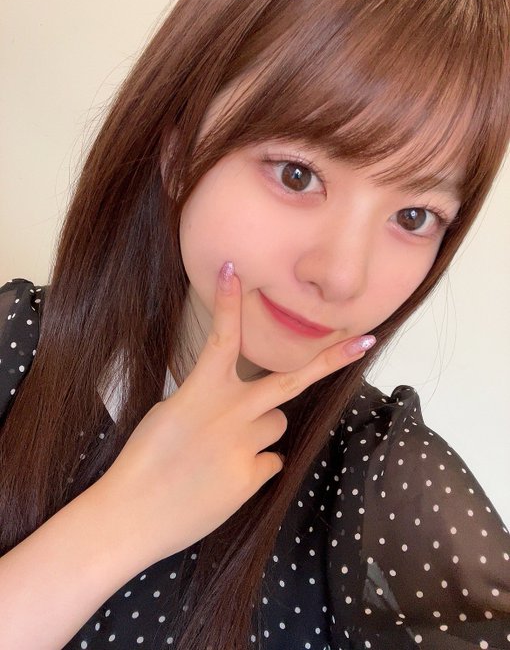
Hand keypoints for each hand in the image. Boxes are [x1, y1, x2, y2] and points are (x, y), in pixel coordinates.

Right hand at [92, 262, 375, 567]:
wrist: (132, 512)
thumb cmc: (143, 460)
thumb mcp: (170, 414)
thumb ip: (208, 401)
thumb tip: (240, 406)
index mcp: (201, 391)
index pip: (221, 336)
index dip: (228, 302)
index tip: (233, 269)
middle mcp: (231, 412)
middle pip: (291, 380)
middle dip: (330, 359)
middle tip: (365, 342)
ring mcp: (245, 445)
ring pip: (276, 424)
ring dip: (260, 431)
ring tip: (225, 452)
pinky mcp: (252, 478)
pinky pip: (269, 462)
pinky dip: (253, 467)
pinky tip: (225, 478)